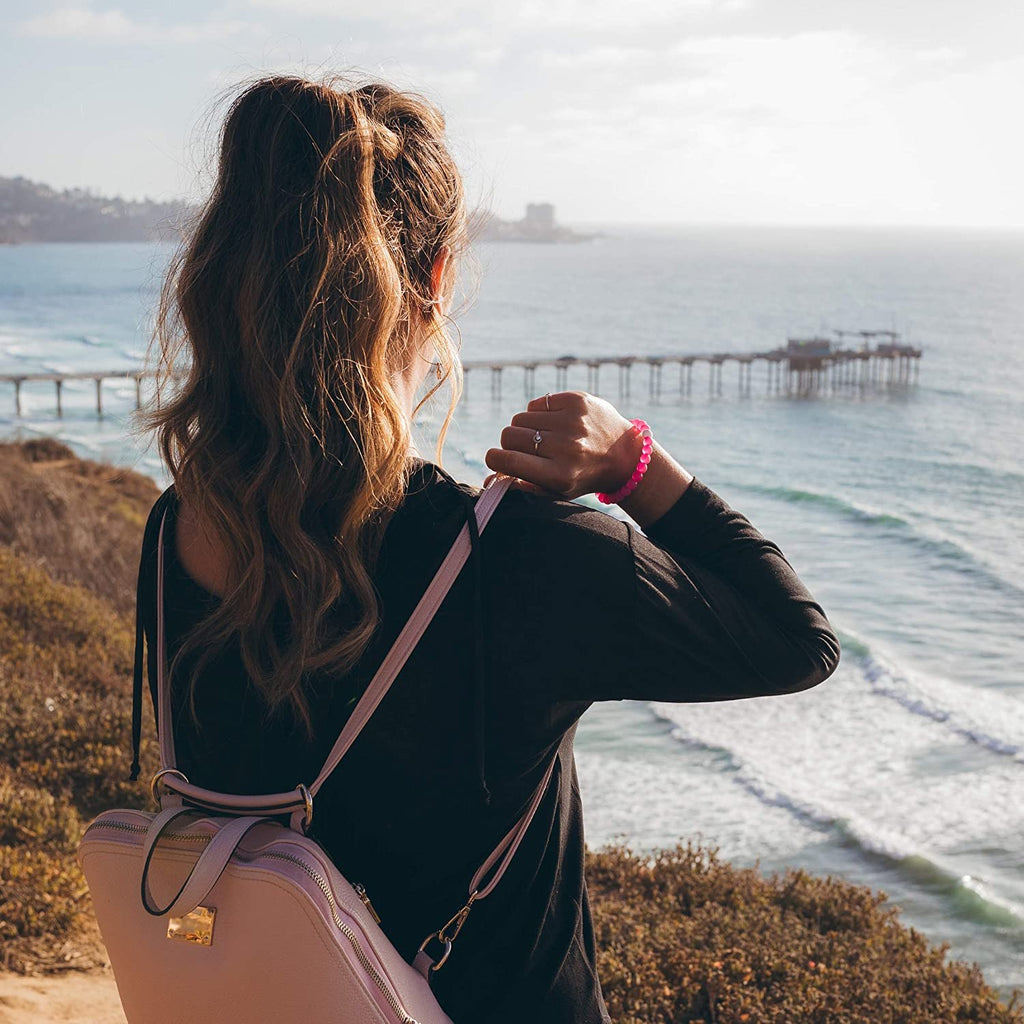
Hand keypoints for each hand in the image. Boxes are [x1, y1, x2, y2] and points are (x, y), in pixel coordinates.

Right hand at [482, 391, 640, 498]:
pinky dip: (540, 413)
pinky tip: (556, 423)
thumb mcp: (556, 491)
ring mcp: (573, 421)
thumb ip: (521, 486)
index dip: (494, 458)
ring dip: (526, 428)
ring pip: (520, 418)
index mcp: (559, 475)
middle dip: (510, 443)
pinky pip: (537, 403)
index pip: (506, 460)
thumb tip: (488, 479)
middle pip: (509, 435)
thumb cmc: (582, 476)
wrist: (625, 455)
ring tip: (545, 437)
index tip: (497, 459)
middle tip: (527, 449)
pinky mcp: (577, 401)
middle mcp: (567, 448)